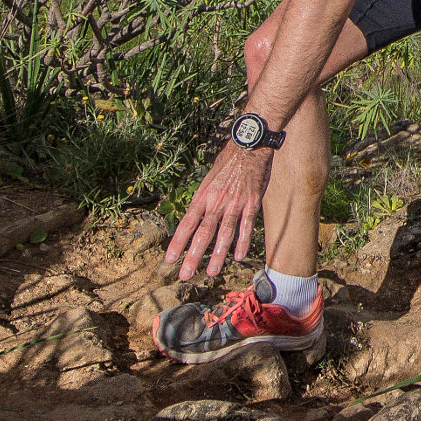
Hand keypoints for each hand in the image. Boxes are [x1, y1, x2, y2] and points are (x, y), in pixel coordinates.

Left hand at [166, 141, 271, 278]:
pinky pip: (246, 226)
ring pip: (224, 233)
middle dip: (192, 256)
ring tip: (212, 272)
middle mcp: (216, 202)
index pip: (186, 224)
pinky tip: (238, 256)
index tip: (169, 260)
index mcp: (202, 196)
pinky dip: (242, 242)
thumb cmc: (228, 163)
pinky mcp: (252, 203)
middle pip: (202, 233)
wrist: (248, 146)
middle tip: (184, 275)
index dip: (177, 243)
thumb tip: (195, 217)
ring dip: (217, 255)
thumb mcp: (209, 179)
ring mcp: (234, 204)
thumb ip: (204, 199)